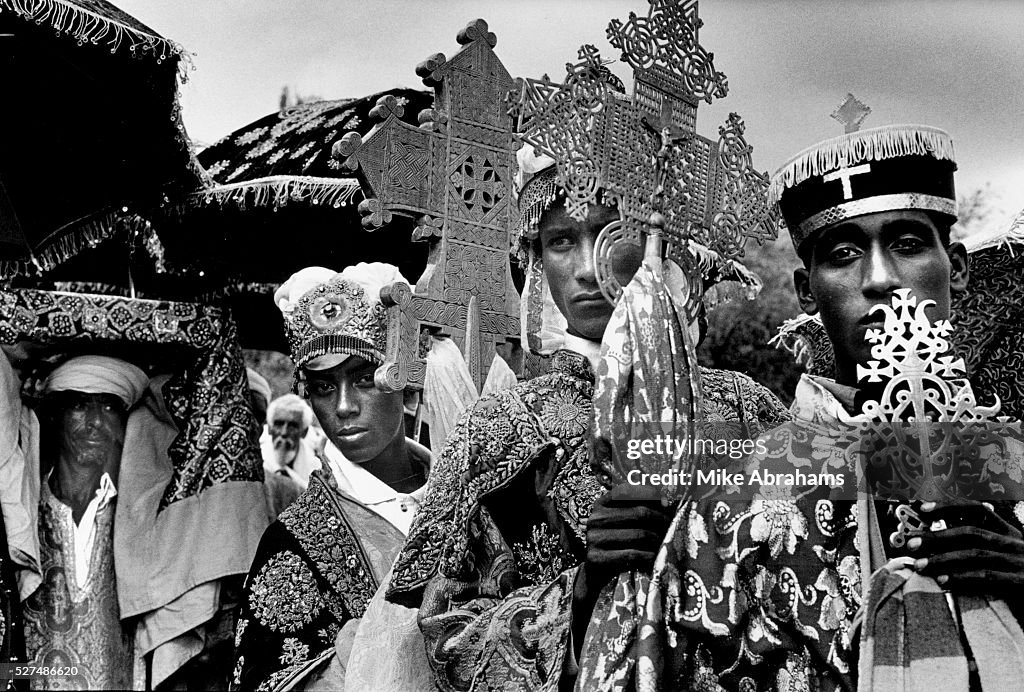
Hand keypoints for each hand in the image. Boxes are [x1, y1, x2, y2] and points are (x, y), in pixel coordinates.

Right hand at [574, 483, 672, 609]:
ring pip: (638, 534)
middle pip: (638, 513)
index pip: (627, 491)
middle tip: (672, 526)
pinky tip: (654, 557)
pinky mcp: (596, 558)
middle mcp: (595, 518)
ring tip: (664, 543)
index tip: (667, 503)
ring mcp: (594, 538)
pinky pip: (631, 554)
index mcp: (601, 504)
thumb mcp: (622, 522)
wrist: (596, 573)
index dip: (650, 494)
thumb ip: (638, 509)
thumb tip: (668, 501)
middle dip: (661, 520)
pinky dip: (648, 556)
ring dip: (657, 540)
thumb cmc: (616, 543)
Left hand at [909, 500, 1023, 596]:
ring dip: (944, 559)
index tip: (922, 508)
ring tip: (920, 565)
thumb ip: (981, 546)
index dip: (949, 506)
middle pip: (970, 532)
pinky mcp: (1022, 582)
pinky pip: (988, 577)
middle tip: (911, 544)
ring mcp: (1019, 561)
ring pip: (975, 554)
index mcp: (1009, 532)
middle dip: (937, 537)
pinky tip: (944, 581)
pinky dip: (963, 578)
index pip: (977, 510)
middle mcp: (1014, 543)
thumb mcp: (1007, 555)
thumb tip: (939, 543)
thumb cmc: (1023, 574)